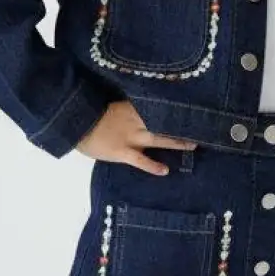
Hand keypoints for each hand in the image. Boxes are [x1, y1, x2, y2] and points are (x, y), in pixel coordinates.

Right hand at [74, 99, 196, 174]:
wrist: (74, 123)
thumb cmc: (90, 113)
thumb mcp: (110, 105)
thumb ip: (126, 107)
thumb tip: (140, 105)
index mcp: (131, 108)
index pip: (157, 105)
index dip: (174, 107)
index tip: (191, 105)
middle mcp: (135, 121)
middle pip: (163, 122)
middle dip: (181, 124)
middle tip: (201, 125)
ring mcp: (130, 137)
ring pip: (158, 139)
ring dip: (176, 142)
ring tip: (192, 145)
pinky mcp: (122, 152)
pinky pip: (140, 160)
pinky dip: (152, 166)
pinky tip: (165, 171)